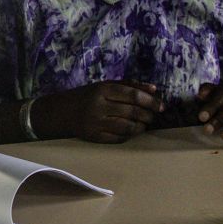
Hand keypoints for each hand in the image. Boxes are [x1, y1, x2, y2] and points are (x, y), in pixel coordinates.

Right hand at [35, 81, 162, 142]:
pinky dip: (129, 136)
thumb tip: (154, 89)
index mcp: (103, 90)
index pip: (133, 95)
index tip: (161, 106)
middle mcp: (99, 106)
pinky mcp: (94, 136)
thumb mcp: (105, 85)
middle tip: (153, 116)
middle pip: (132, 112)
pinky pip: (118, 138)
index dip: (151, 101)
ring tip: (145, 125)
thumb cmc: (87, 96)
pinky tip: (132, 132)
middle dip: (148, 115)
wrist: (61, 111)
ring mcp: (96, 123)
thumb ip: (129, 85)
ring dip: (141, 127)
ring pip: (127, 127)